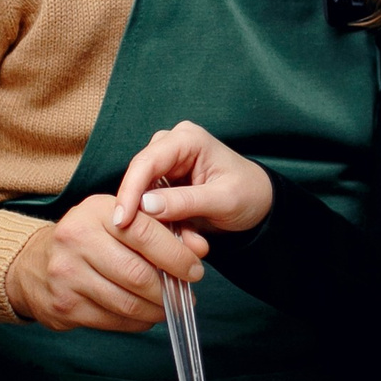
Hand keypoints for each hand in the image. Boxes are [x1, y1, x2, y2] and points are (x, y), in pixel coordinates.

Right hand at [4, 193, 207, 332]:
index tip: (195, 269)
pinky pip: (113, 321)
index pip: (145, 233)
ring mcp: (67, 275)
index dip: (177, 255)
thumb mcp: (120, 220)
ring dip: (157, 310)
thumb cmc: (89, 239)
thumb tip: (200, 249)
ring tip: (170, 307)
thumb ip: (162, 229)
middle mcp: (76, 240)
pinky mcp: (64, 306)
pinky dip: (138, 322)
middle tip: (188, 295)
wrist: (34, 264)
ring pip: (127, 302)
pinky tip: (145, 315)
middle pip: (138, 274)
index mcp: (95, 211)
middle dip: (170, 289)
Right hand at [110, 121, 275, 234]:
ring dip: (154, 221)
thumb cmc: (249, 195)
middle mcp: (170, 146)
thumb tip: (146, 206)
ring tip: (181, 238)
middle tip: (145, 241)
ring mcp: (165, 165)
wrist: (260, 205)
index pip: (147, 162)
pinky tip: (180, 235)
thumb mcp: (223, 200)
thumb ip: (186, 202)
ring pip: (141, 195)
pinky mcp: (163, 184)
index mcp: (187, 139)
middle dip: (142, 211)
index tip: (120, 221)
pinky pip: (150, 206)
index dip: (130, 191)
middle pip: (138, 178)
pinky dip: (160, 224)